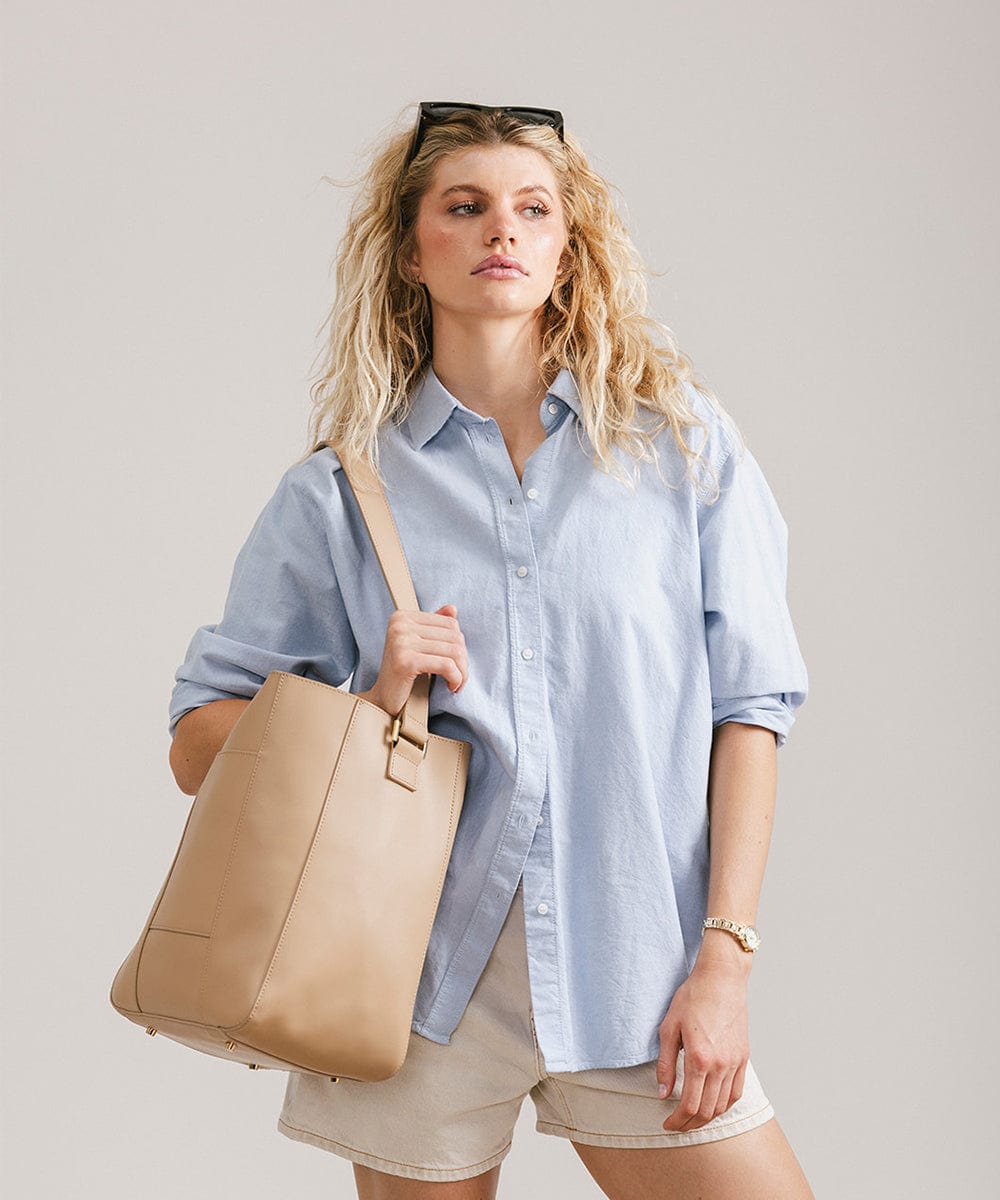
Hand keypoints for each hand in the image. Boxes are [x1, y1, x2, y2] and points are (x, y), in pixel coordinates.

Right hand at [363, 603, 467, 716]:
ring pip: (453, 651)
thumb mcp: (420, 645)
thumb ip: (435, 626)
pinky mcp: (406, 661)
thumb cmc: (405, 674)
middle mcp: (399, 625)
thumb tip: (452, 608)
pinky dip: (456, 678)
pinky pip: (446, 665)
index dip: (460, 645)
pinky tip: (452, 686)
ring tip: (456, 683)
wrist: (385, 700)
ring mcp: (401, 642)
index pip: (449, 623)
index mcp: (402, 617)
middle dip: (463, 660)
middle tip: (459, 677)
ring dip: (462, 672)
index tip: (457, 663)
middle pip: (454, 636)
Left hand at [656, 958, 749, 1131]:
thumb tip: (662, 1093)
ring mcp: (735, 1062)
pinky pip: (736, 1092)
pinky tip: (713, 1105)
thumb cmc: (692, 998)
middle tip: (676, 1125)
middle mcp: (720, 1065)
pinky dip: (724, 1105)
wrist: (721, 979)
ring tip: (692, 1118)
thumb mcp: (669, 1028)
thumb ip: (666, 1064)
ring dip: (707, 1118)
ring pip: (723, 1105)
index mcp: (699, 1058)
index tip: (667, 1124)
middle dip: (690, 1124)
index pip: (689, 1105)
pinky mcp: (744, 1057)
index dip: (677, 1120)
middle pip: (707, 1111)